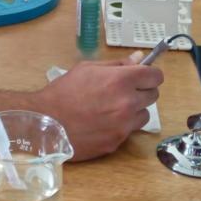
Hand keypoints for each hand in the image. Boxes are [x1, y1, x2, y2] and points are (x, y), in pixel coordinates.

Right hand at [37, 58, 163, 160]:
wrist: (46, 122)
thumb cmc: (64, 91)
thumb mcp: (87, 68)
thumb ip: (117, 64)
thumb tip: (139, 58)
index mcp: (121, 80)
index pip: (155, 76)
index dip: (150, 74)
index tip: (143, 75)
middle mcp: (127, 103)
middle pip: (153, 95)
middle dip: (142, 91)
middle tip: (124, 91)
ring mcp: (124, 125)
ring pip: (144, 115)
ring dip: (134, 110)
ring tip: (113, 108)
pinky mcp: (118, 142)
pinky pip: (129, 131)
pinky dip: (122, 125)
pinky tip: (103, 121)